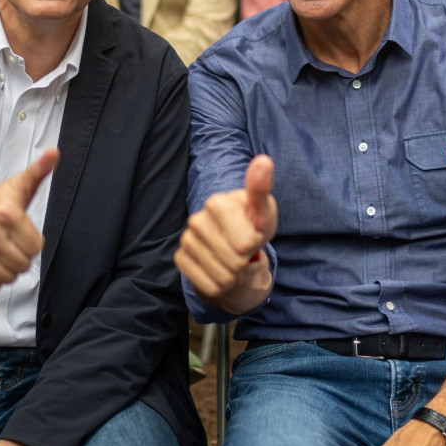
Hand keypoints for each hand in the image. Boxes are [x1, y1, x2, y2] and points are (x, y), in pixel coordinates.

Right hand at [0, 147, 58, 289]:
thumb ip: (40, 170)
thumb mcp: (19, 184)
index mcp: (5, 213)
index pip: (36, 248)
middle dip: (23, 257)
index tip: (26, 234)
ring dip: (10, 270)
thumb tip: (54, 152)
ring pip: (7, 277)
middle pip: (22, 264)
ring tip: (4, 253)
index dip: (35, 243)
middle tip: (14, 244)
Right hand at [175, 155, 276, 314]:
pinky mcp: (181, 259)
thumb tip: (263, 160)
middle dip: (245, 260)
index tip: (252, 233)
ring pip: (222, 276)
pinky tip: (221, 269)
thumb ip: (261, 189)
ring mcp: (186, 240)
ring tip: (233, 258)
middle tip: (243, 248)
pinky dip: (221, 284)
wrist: (236, 246)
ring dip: (235, 274)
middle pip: (235, 260)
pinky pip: (208, 285)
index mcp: (217, 202)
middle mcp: (197, 219)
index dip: (255, 243)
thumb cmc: (253, 224)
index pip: (246, 242)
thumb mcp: (264, 211)